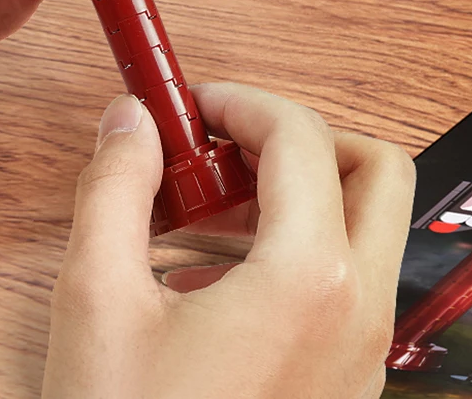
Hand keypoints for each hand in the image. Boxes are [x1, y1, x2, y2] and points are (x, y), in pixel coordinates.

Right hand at [43, 83, 414, 398]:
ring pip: (366, 236)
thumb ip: (115, 192)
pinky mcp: (346, 398)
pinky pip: (347, 295)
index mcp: (312, 280)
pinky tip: (208, 295)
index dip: (242, 102)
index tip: (190, 104)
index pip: (301, 137)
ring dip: (297, 202)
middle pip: (374, 171)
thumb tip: (130, 119)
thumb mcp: (97, 308)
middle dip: (301, 141)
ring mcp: (362, 363)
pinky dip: (298, 261)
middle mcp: (360, 315)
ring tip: (196, 226)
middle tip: (222, 153)